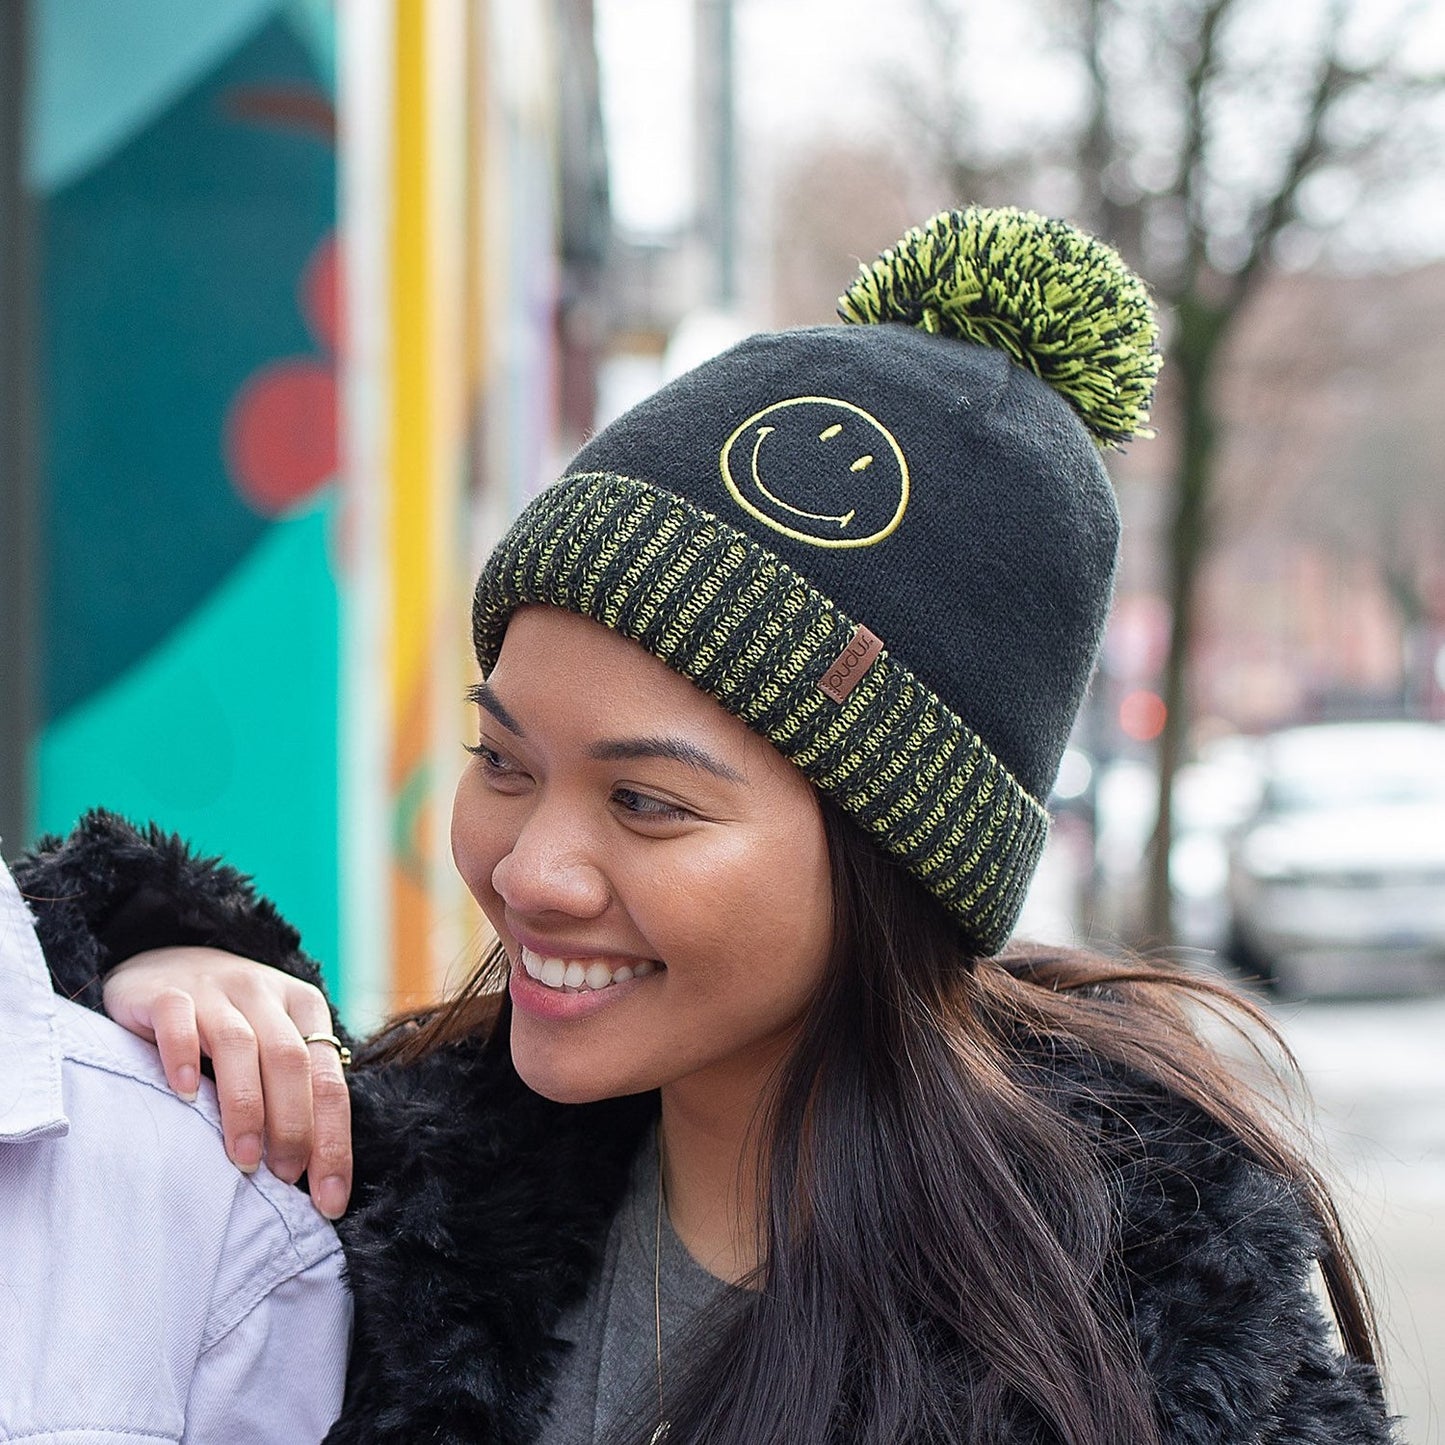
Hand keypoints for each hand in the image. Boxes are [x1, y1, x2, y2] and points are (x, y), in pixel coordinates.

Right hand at [102, 947, 352, 1218]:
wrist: (166, 961)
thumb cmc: (230, 1019)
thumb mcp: (273, 1041)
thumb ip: (294, 1088)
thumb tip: (312, 1173)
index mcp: (305, 1008)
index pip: (330, 1081)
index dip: (333, 1141)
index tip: (330, 1199)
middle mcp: (266, 994)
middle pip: (291, 1063)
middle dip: (294, 1127)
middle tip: (285, 1178)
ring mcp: (216, 989)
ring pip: (241, 1045)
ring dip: (246, 1107)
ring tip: (243, 1159)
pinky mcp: (167, 992)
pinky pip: (178, 1021)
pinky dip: (183, 1056)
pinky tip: (185, 1094)